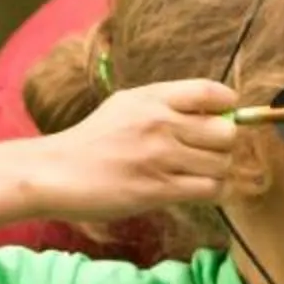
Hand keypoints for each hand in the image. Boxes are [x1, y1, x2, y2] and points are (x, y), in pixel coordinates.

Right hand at [33, 79, 239, 223]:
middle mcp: (159, 123)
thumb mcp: (127, 106)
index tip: (220, 118)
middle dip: (222, 146)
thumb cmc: (94, 141)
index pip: (212, 92)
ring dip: (215, 172)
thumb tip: (220, 110)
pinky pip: (210, 189)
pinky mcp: (157, 189)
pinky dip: (210, 192)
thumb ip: (169, 104)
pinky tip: (194, 190)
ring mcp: (159, 157)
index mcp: (152, 98)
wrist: (55, 173)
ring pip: (222, 164)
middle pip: (226, 133)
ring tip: (194, 174)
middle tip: (205, 153)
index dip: (228, 106)